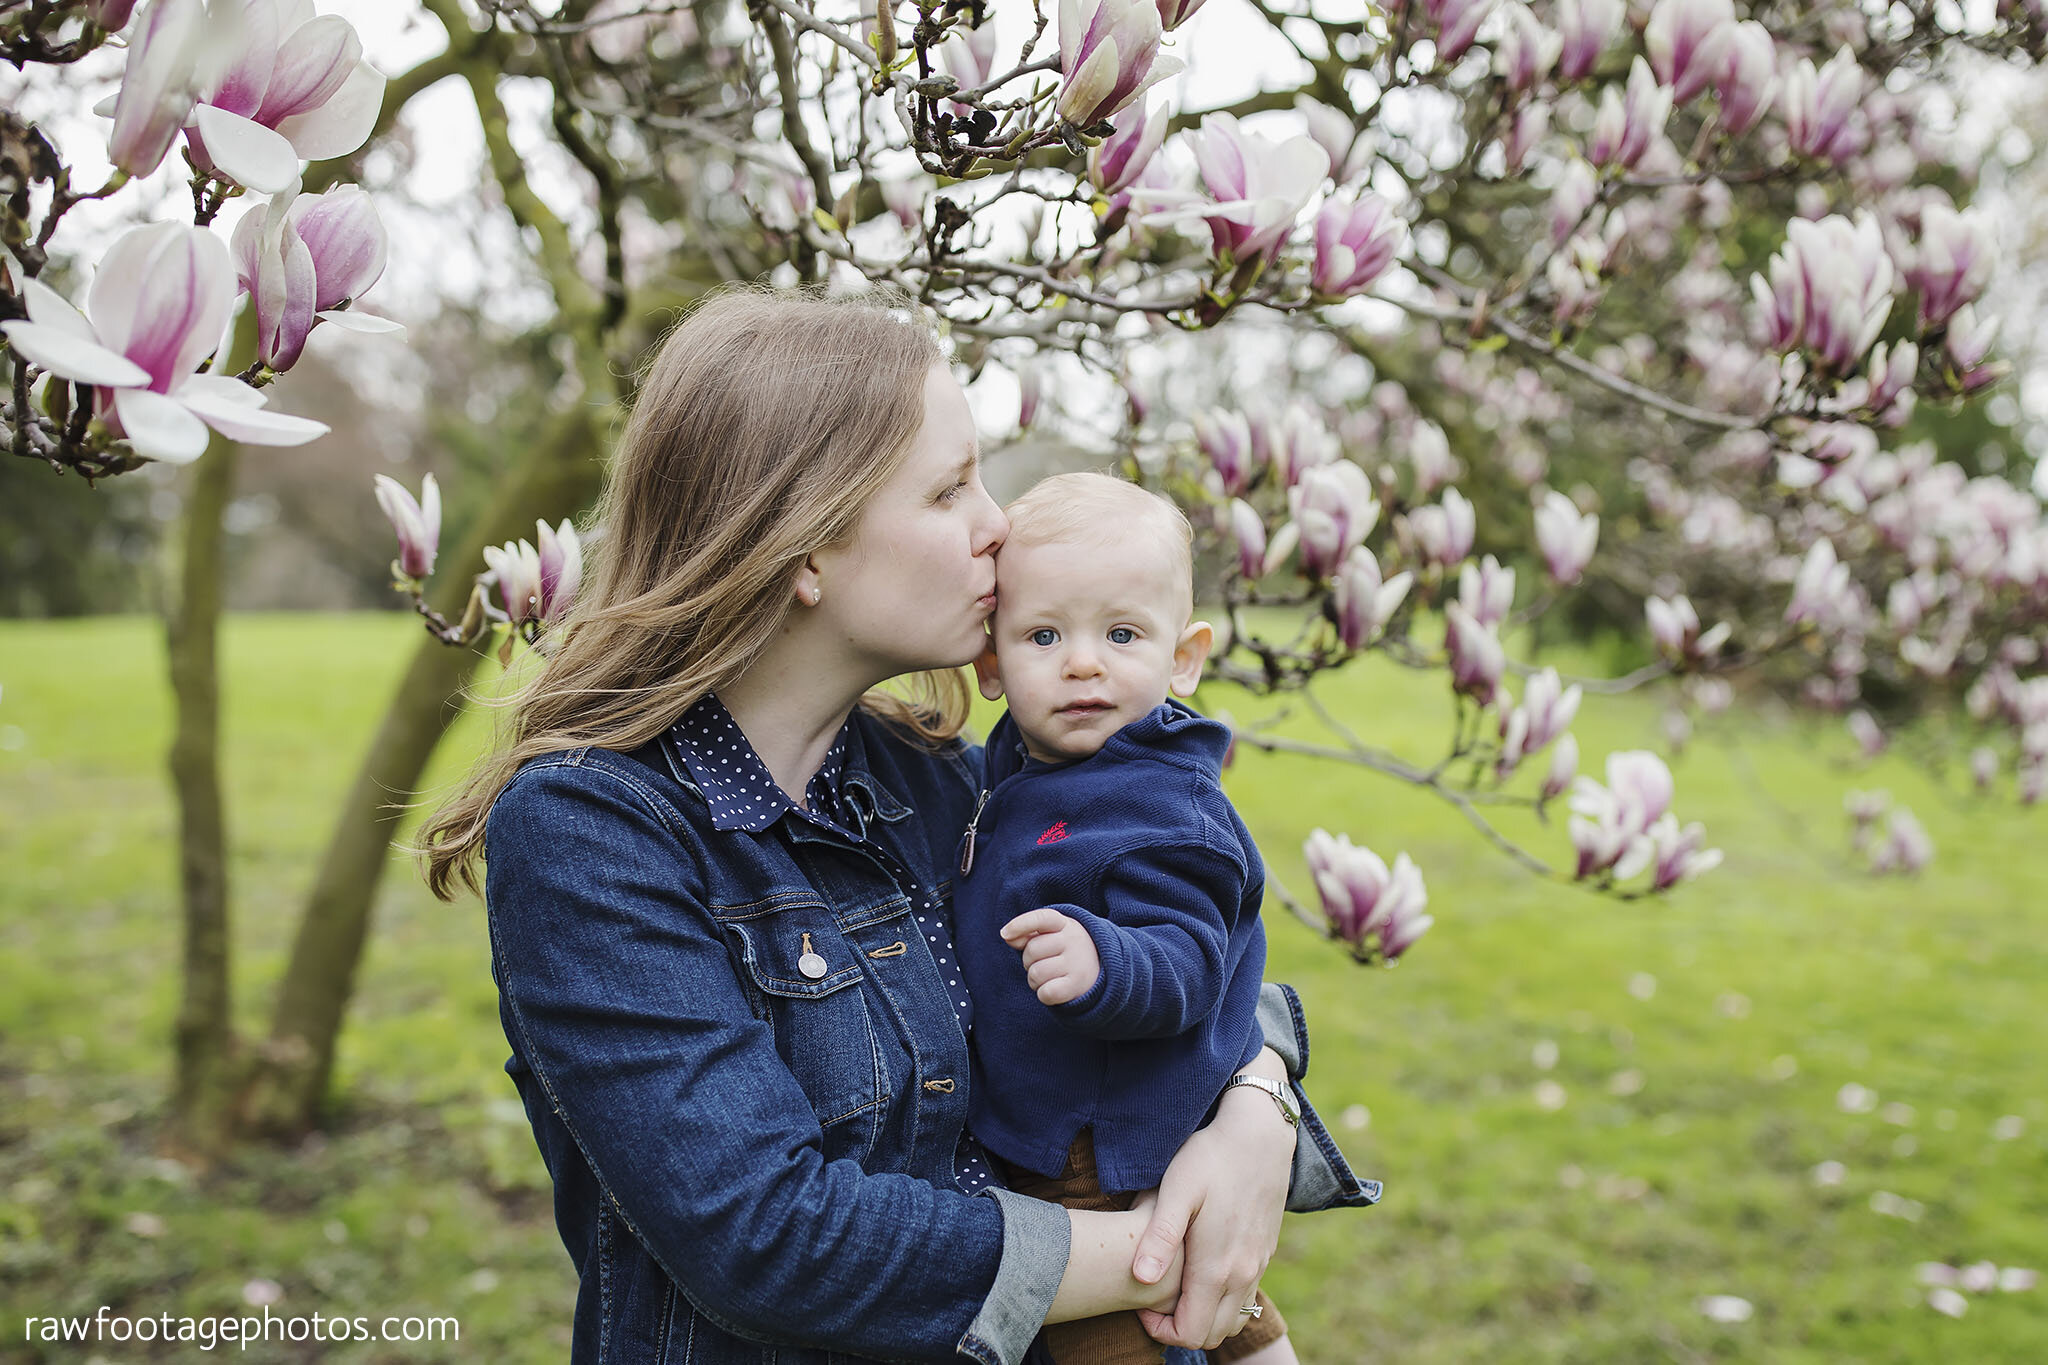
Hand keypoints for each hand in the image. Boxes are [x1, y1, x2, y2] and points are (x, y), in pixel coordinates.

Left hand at [999, 908, 1100, 1005]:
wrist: (1103, 970)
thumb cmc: (1065, 951)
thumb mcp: (1050, 935)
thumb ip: (1027, 933)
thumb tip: (1007, 935)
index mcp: (1064, 924)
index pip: (1041, 918)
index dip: (1020, 924)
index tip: (1005, 934)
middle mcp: (1073, 940)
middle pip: (1031, 951)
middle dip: (1028, 962)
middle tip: (1042, 964)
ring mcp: (1077, 962)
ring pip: (1036, 974)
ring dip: (1035, 980)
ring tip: (1048, 977)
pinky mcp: (1078, 984)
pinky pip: (1046, 993)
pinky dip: (1044, 994)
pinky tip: (1053, 989)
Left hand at [1131, 1058, 1294, 1348]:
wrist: (1259, 1133)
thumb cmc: (1210, 1157)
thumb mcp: (1176, 1190)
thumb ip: (1159, 1237)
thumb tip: (1141, 1279)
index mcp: (1217, 1268)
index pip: (1190, 1333)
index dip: (1160, 1331)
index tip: (1141, 1304)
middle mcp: (1242, 1275)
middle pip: (1211, 1334)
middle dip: (1179, 1328)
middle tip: (1154, 1299)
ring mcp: (1257, 1266)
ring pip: (1232, 1320)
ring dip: (1204, 1317)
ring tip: (1176, 1286)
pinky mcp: (1264, 1253)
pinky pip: (1245, 1299)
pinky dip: (1222, 1301)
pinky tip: (1201, 1270)